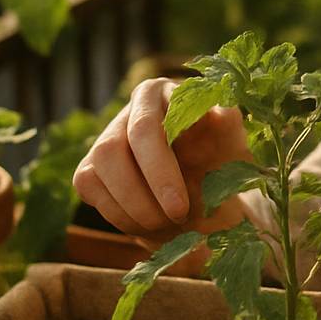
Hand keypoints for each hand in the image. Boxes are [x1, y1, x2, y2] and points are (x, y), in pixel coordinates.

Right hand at [73, 78, 249, 241]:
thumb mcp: (231, 146)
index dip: (158, 171)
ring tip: (167, 225)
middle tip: (174, 220)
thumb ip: (228, 127)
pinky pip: (89, 192)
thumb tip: (222, 112)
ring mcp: (104, 140)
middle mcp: (128, 112)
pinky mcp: (90, 170)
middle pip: (111, 152)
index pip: (145, 129)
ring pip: (94, 174)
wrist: (211, 195)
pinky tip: (150, 225)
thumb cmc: (221, 164)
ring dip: (131, 209)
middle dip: (140, 196)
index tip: (179, 207)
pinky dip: (120, 216)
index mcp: (161, 94)